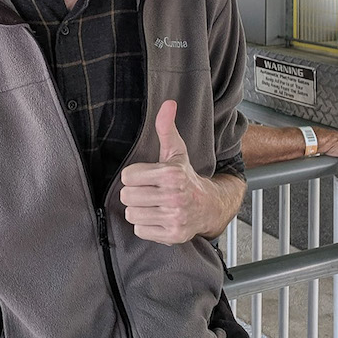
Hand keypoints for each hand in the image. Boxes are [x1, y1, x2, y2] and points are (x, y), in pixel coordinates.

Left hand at [120, 100, 218, 244]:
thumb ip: (166, 128)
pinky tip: (157, 217)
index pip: (127, 176)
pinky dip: (145, 226)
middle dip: (135, 193)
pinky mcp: (173, 235)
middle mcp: (174, 196)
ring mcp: (175, 217)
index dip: (133, 176)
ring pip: (132, 214)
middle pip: (127, 196)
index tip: (145, 177)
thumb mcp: (176, 152)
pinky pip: (140, 230)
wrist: (209, 206)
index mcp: (171, 174)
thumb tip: (168, 103)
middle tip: (148, 191)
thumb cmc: (186, 177)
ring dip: (139, 210)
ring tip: (153, 205)